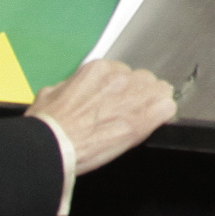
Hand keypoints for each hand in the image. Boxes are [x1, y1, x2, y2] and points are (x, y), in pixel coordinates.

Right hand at [27, 59, 176, 174]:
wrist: (52, 146)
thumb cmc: (47, 125)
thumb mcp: (52, 94)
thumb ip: (70, 87)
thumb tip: (71, 90)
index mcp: (98, 70)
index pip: (122, 72)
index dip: (119, 89)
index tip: (113, 101)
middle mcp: (119, 78)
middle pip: (142, 80)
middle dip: (137, 95)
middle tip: (126, 112)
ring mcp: (134, 97)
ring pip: (159, 91)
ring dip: (152, 104)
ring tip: (142, 118)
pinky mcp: (143, 119)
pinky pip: (167, 108)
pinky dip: (162, 116)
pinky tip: (154, 123)